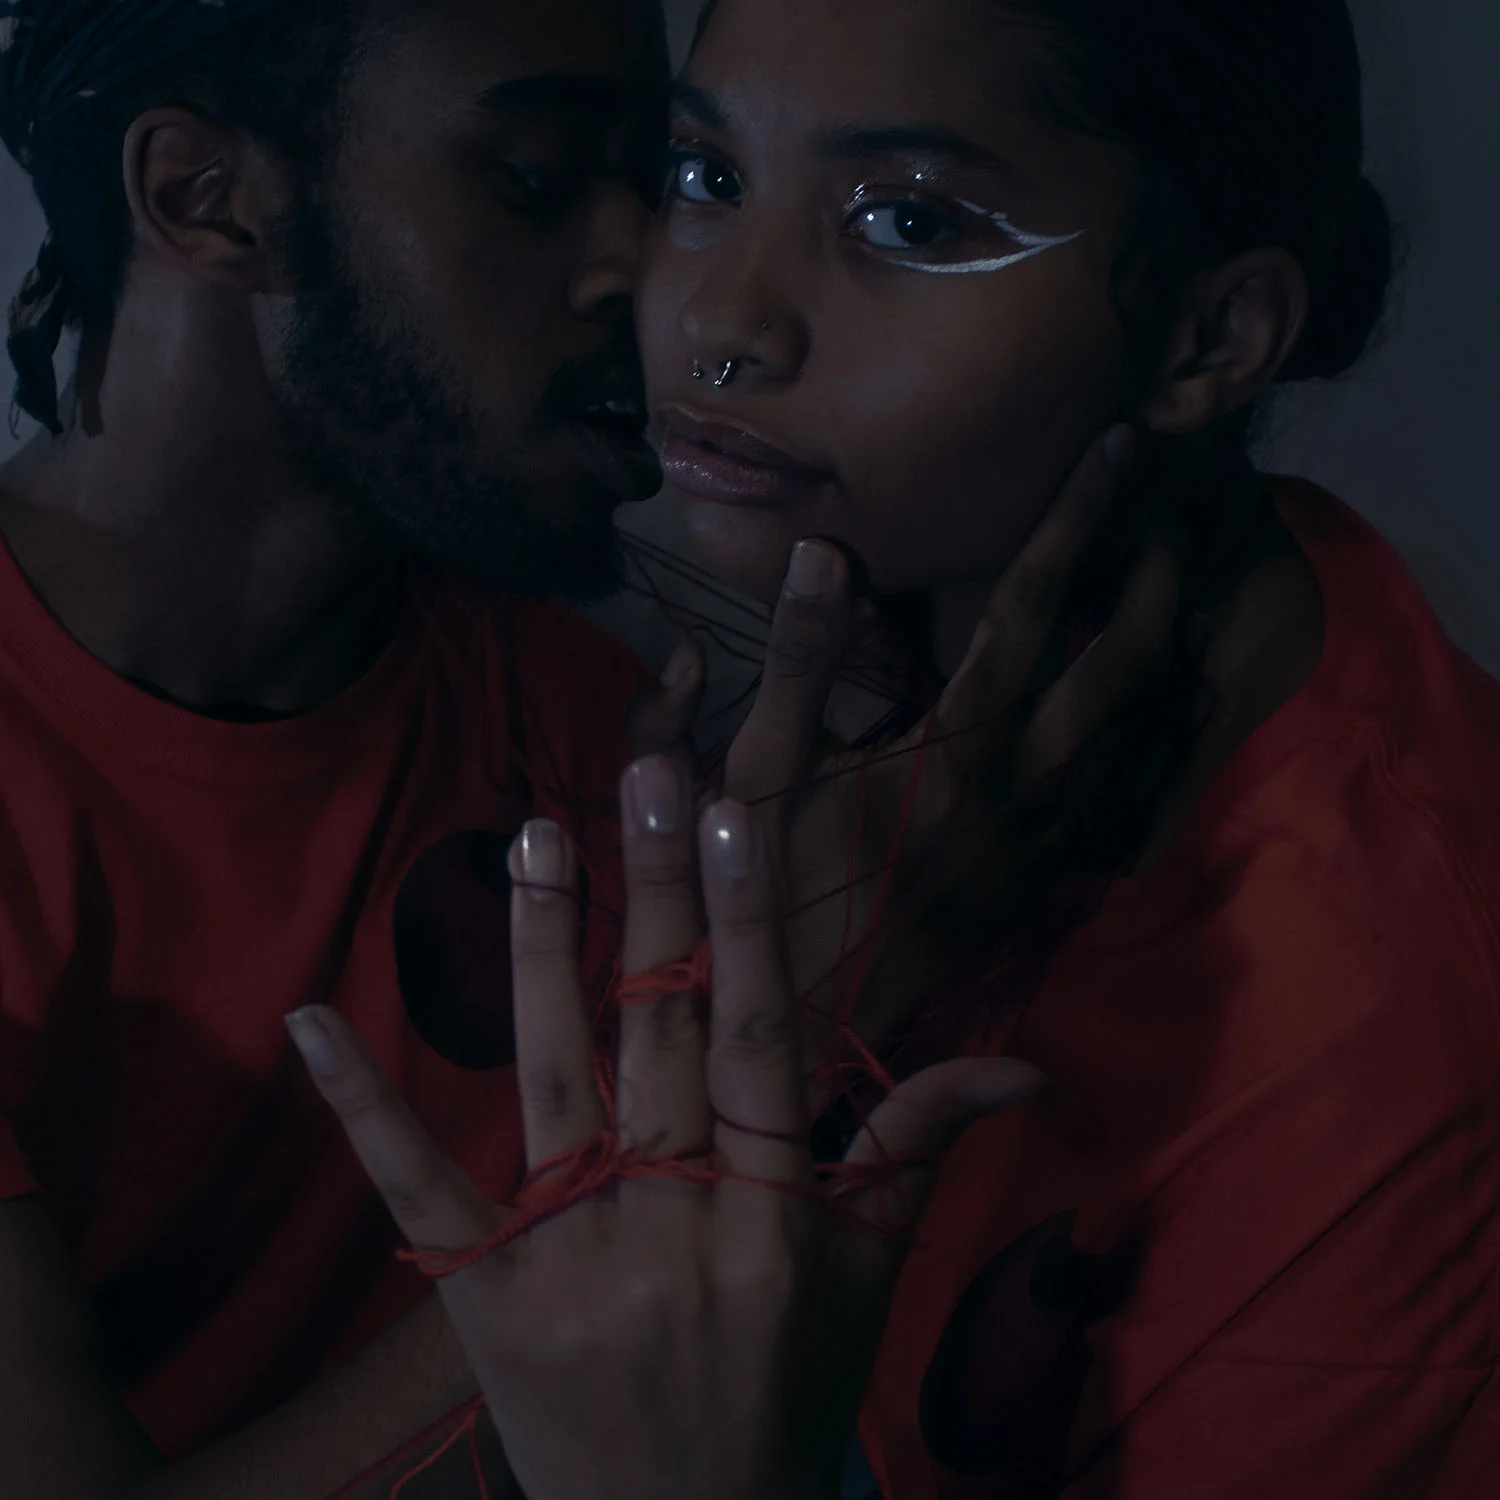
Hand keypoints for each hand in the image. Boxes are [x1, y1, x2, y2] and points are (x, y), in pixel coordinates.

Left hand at [288, 757, 1040, 1499]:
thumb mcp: (866, 1274)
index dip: (749, 924)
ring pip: (549, 1080)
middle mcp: (675, 1229)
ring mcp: (570, 1263)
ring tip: (536, 834)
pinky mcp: (481, 1300)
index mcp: (775, 1218)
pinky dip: (361, 1102)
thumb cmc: (789, 1387)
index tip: (732, 815)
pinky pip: (414, 1188)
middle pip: (662, 1036)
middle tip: (645, 768)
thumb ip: (918, 1147)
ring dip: (540, 951)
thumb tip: (1027, 1063)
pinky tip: (311, 1017)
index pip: (766, 1041)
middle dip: (656, 895)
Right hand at [724, 425, 1182, 1072]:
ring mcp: (1040, 842)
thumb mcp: (756, 770)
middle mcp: (1019, 787)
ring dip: (1171, 656)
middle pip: (1122, 666)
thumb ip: (796, 661)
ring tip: (1191, 594)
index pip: (1029, 606)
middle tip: (1180, 514)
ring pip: (1141, 735)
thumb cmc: (764, 896)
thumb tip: (822, 553)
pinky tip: (1153, 714)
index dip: (1079, 518)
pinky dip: (1150, 741)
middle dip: (1161, 581)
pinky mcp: (1037, 883)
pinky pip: (1120, 798)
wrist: (804, 1027)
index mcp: (953, 744)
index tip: (1123, 449)